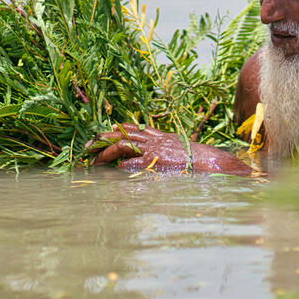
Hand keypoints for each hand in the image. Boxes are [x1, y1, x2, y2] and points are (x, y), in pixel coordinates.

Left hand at [85, 124, 251, 174]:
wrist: (210, 162)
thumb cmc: (198, 159)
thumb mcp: (180, 149)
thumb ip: (167, 149)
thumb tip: (158, 156)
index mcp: (159, 135)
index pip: (134, 128)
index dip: (118, 129)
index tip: (107, 131)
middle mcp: (153, 139)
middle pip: (122, 134)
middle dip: (103, 139)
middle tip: (89, 147)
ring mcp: (152, 150)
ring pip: (121, 145)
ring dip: (105, 153)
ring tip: (94, 161)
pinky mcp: (153, 163)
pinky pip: (131, 163)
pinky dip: (120, 166)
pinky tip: (112, 170)